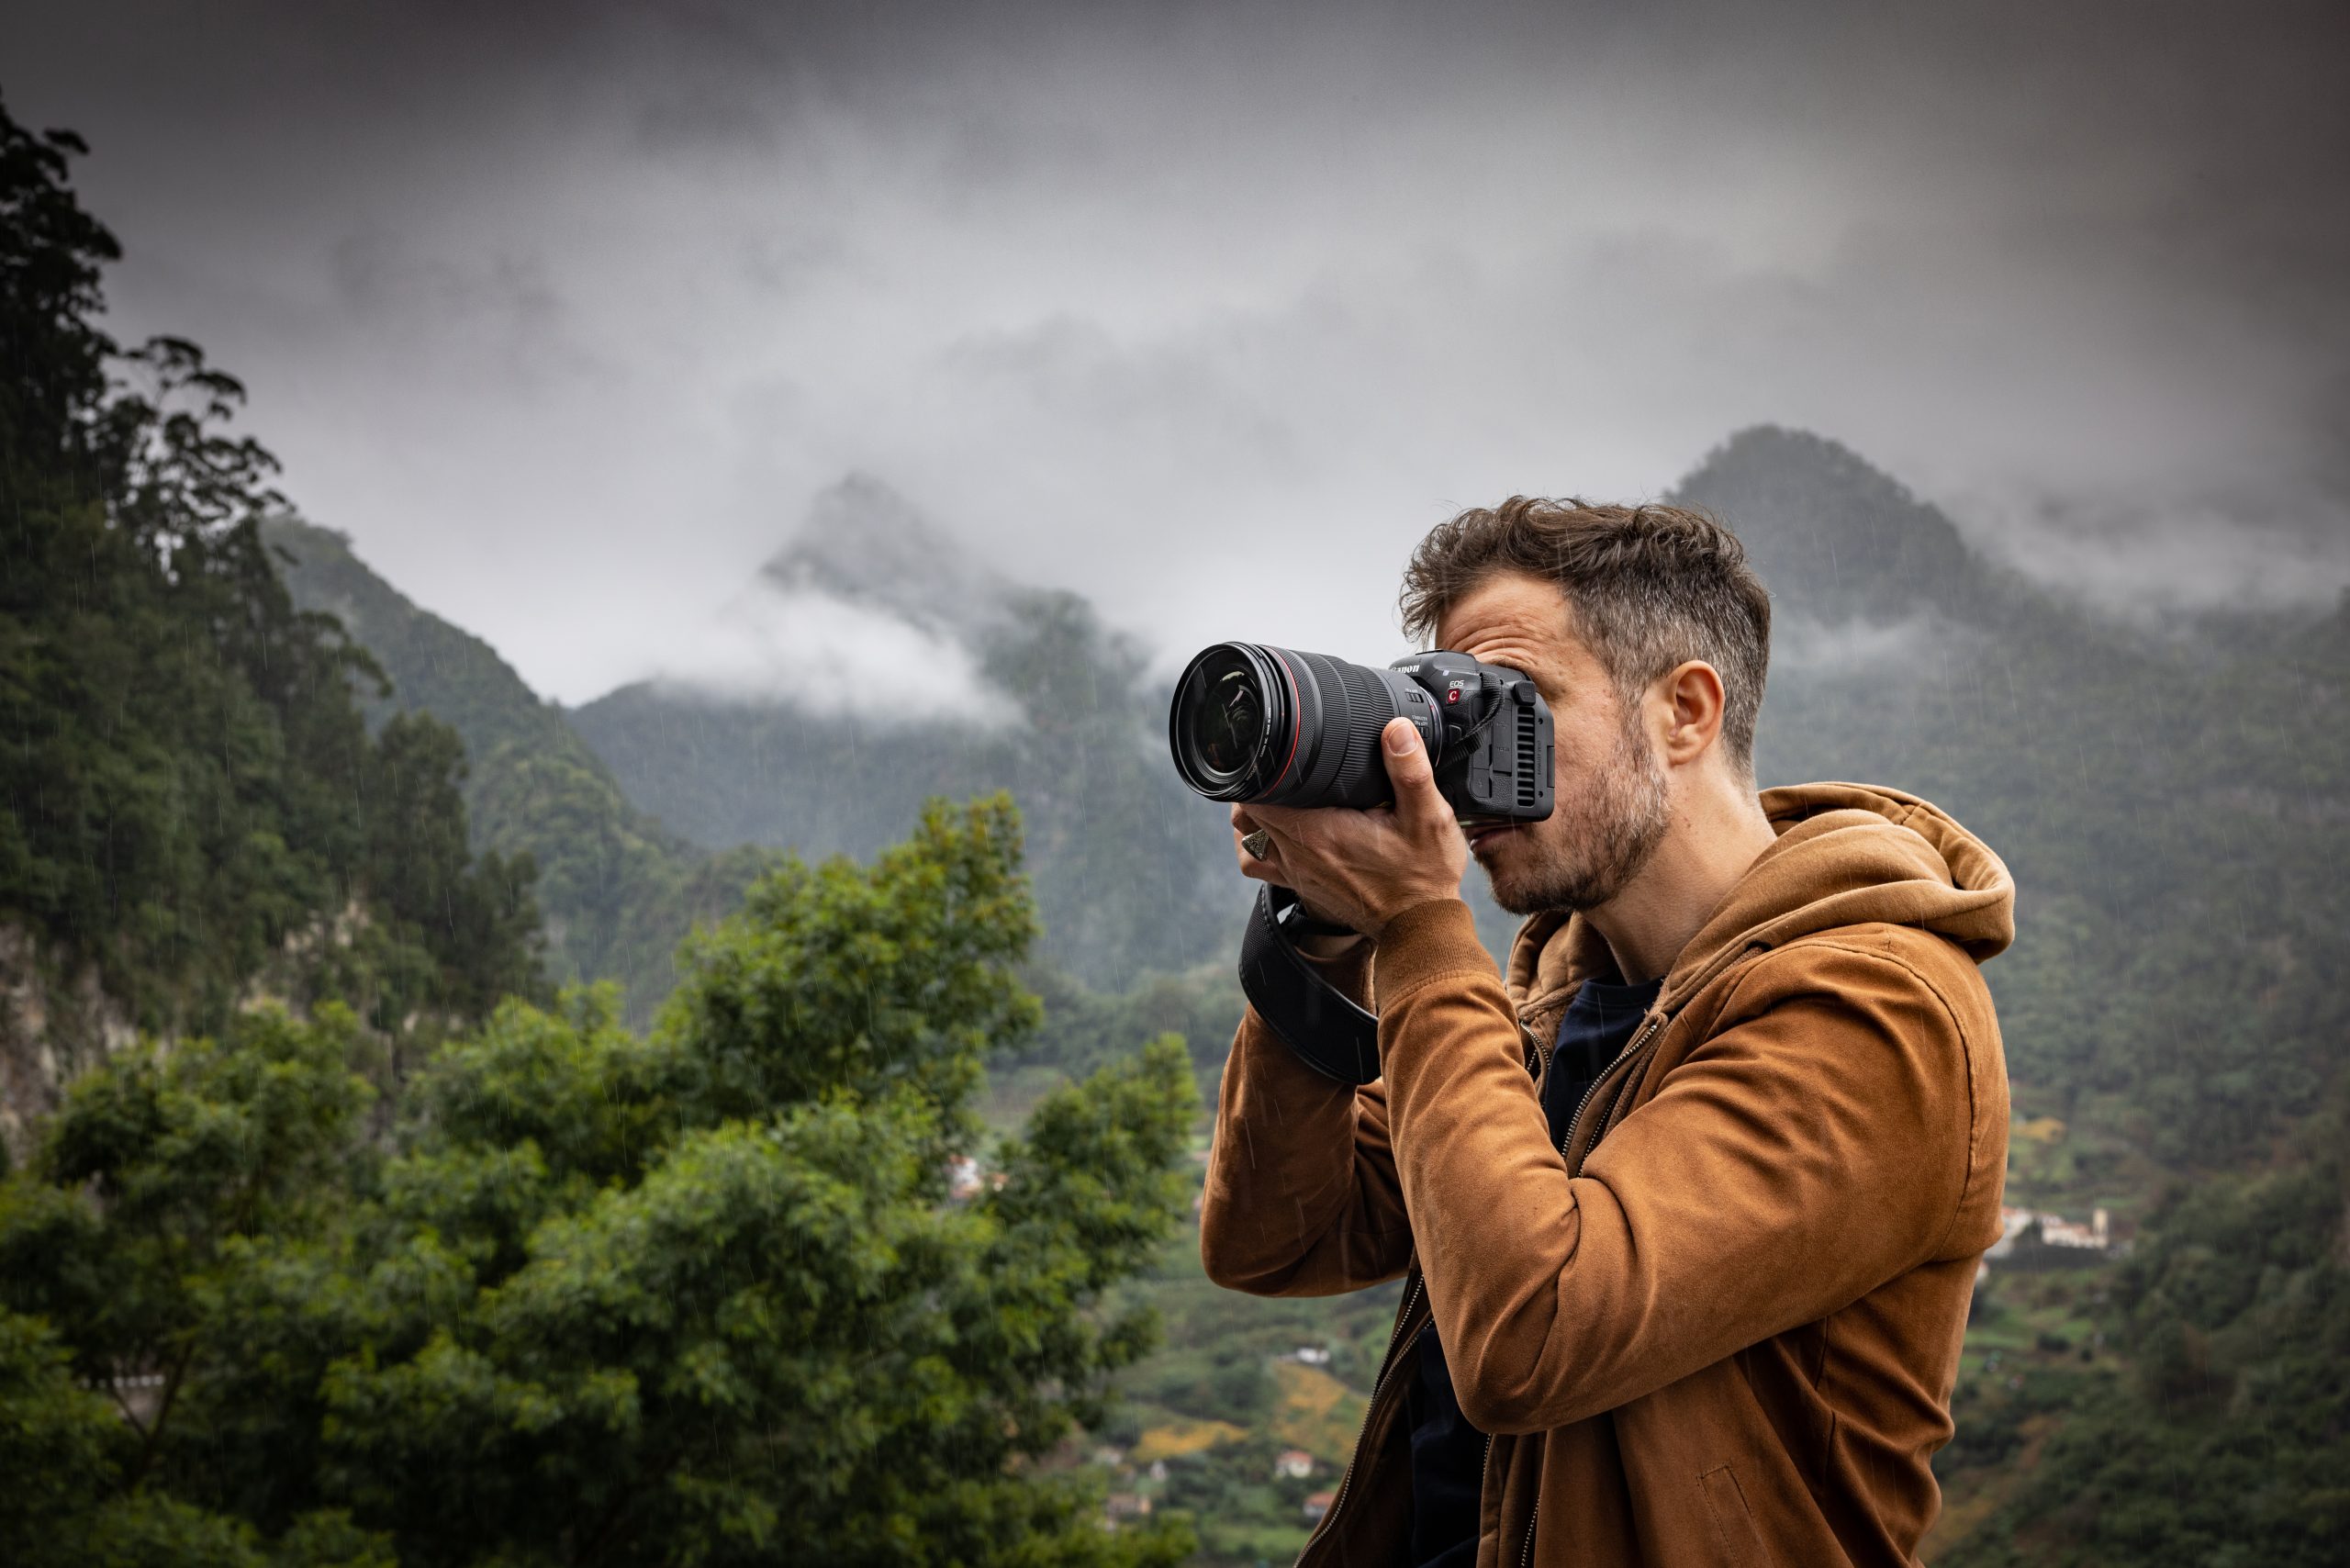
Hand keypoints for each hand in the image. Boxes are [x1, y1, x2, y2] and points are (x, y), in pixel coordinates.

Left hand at [1230, 718, 1468, 940]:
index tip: (1273, 753)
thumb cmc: (1423, 877)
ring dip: (1252, 815)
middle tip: (1281, 766)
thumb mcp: (1429, 817)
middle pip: (1247, 813)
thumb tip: (1397, 729)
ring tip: (1275, 794)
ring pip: (1247, 837)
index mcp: (1319, 832)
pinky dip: (1258, 844)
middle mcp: (1298, 855)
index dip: (1261, 769)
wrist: (1420, 928)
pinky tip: (1279, 830)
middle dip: (1257, 786)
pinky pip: (1259, 863)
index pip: (1259, 796)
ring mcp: (1296, 873)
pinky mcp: (1302, 887)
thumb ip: (1411, 771)